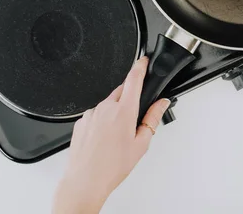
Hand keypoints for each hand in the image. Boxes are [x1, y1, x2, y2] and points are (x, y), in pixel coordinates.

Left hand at [52, 57, 170, 213]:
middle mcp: (105, 108)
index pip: (134, 79)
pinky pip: (96, 114)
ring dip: (115, 112)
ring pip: (108, 104)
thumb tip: (161, 103)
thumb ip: (153, 118)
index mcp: (124, 111)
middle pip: (121, 91)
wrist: (84, 181)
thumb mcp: (141, 143)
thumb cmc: (112, 167)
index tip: (144, 60)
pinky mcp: (81, 121)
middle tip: (133, 120)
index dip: (140, 66)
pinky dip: (103, 121)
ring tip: (117, 137)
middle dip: (129, 98)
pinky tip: (104, 139)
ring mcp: (91, 114)